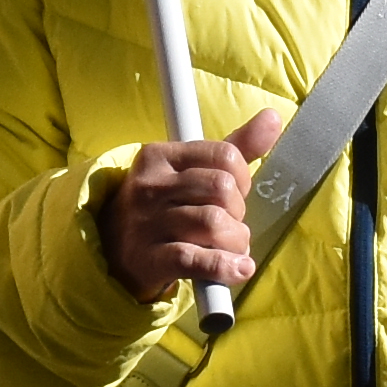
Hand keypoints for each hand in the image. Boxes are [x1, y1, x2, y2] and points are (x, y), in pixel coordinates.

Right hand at [98, 108, 285, 297]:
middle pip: (222, 189)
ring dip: (237, 241)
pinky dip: (225, 266)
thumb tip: (272, 117)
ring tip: (232, 248)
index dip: (243, 178)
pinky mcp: (150, 259)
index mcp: (160, 156)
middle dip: (239, 211)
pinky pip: (197, 260)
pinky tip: (238, 269)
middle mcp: (150, 186)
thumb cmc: (165, 205)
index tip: (235, 193)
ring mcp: (148, 223)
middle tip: (230, 223)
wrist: (114, 249)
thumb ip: (235, 146)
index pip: (224, 155)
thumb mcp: (192, 170)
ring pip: (214, 224)